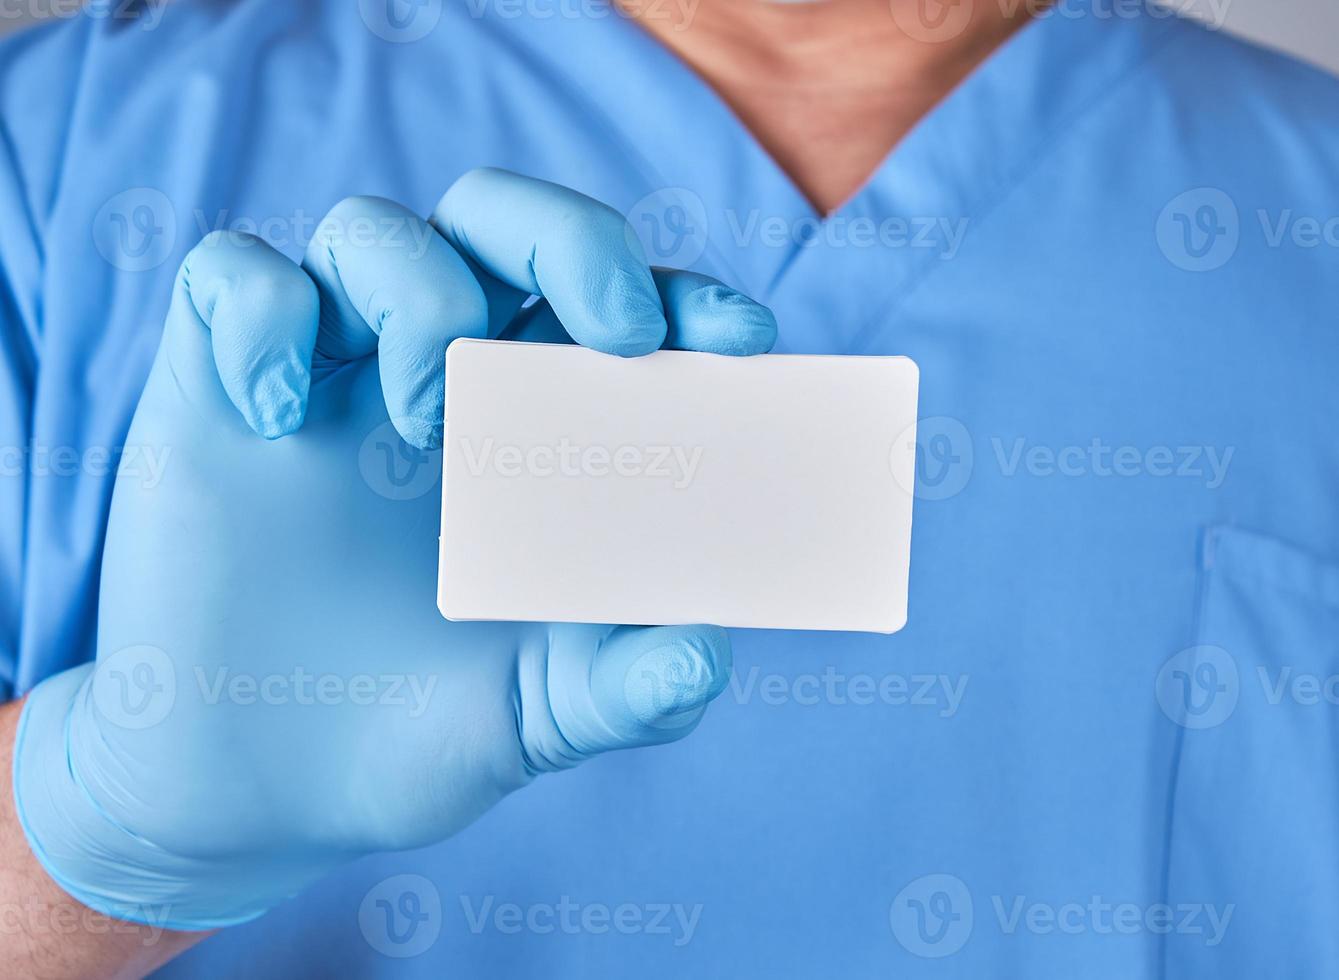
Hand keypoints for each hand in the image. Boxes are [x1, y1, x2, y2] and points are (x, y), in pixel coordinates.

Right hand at [12, 171, 776, 928]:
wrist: (261, 794)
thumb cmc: (419, 733)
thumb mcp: (543, 716)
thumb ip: (631, 689)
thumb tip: (707, 653)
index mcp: (534, 428)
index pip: (614, 308)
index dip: (684, 297)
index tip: (740, 340)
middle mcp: (438, 377)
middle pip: (500, 219)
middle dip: (568, 239)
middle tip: (611, 329)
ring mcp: (327, 376)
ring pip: (371, 230)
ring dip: (419, 293)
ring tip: (420, 421)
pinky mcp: (217, 391)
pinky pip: (231, 277)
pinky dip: (265, 314)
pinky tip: (276, 419)